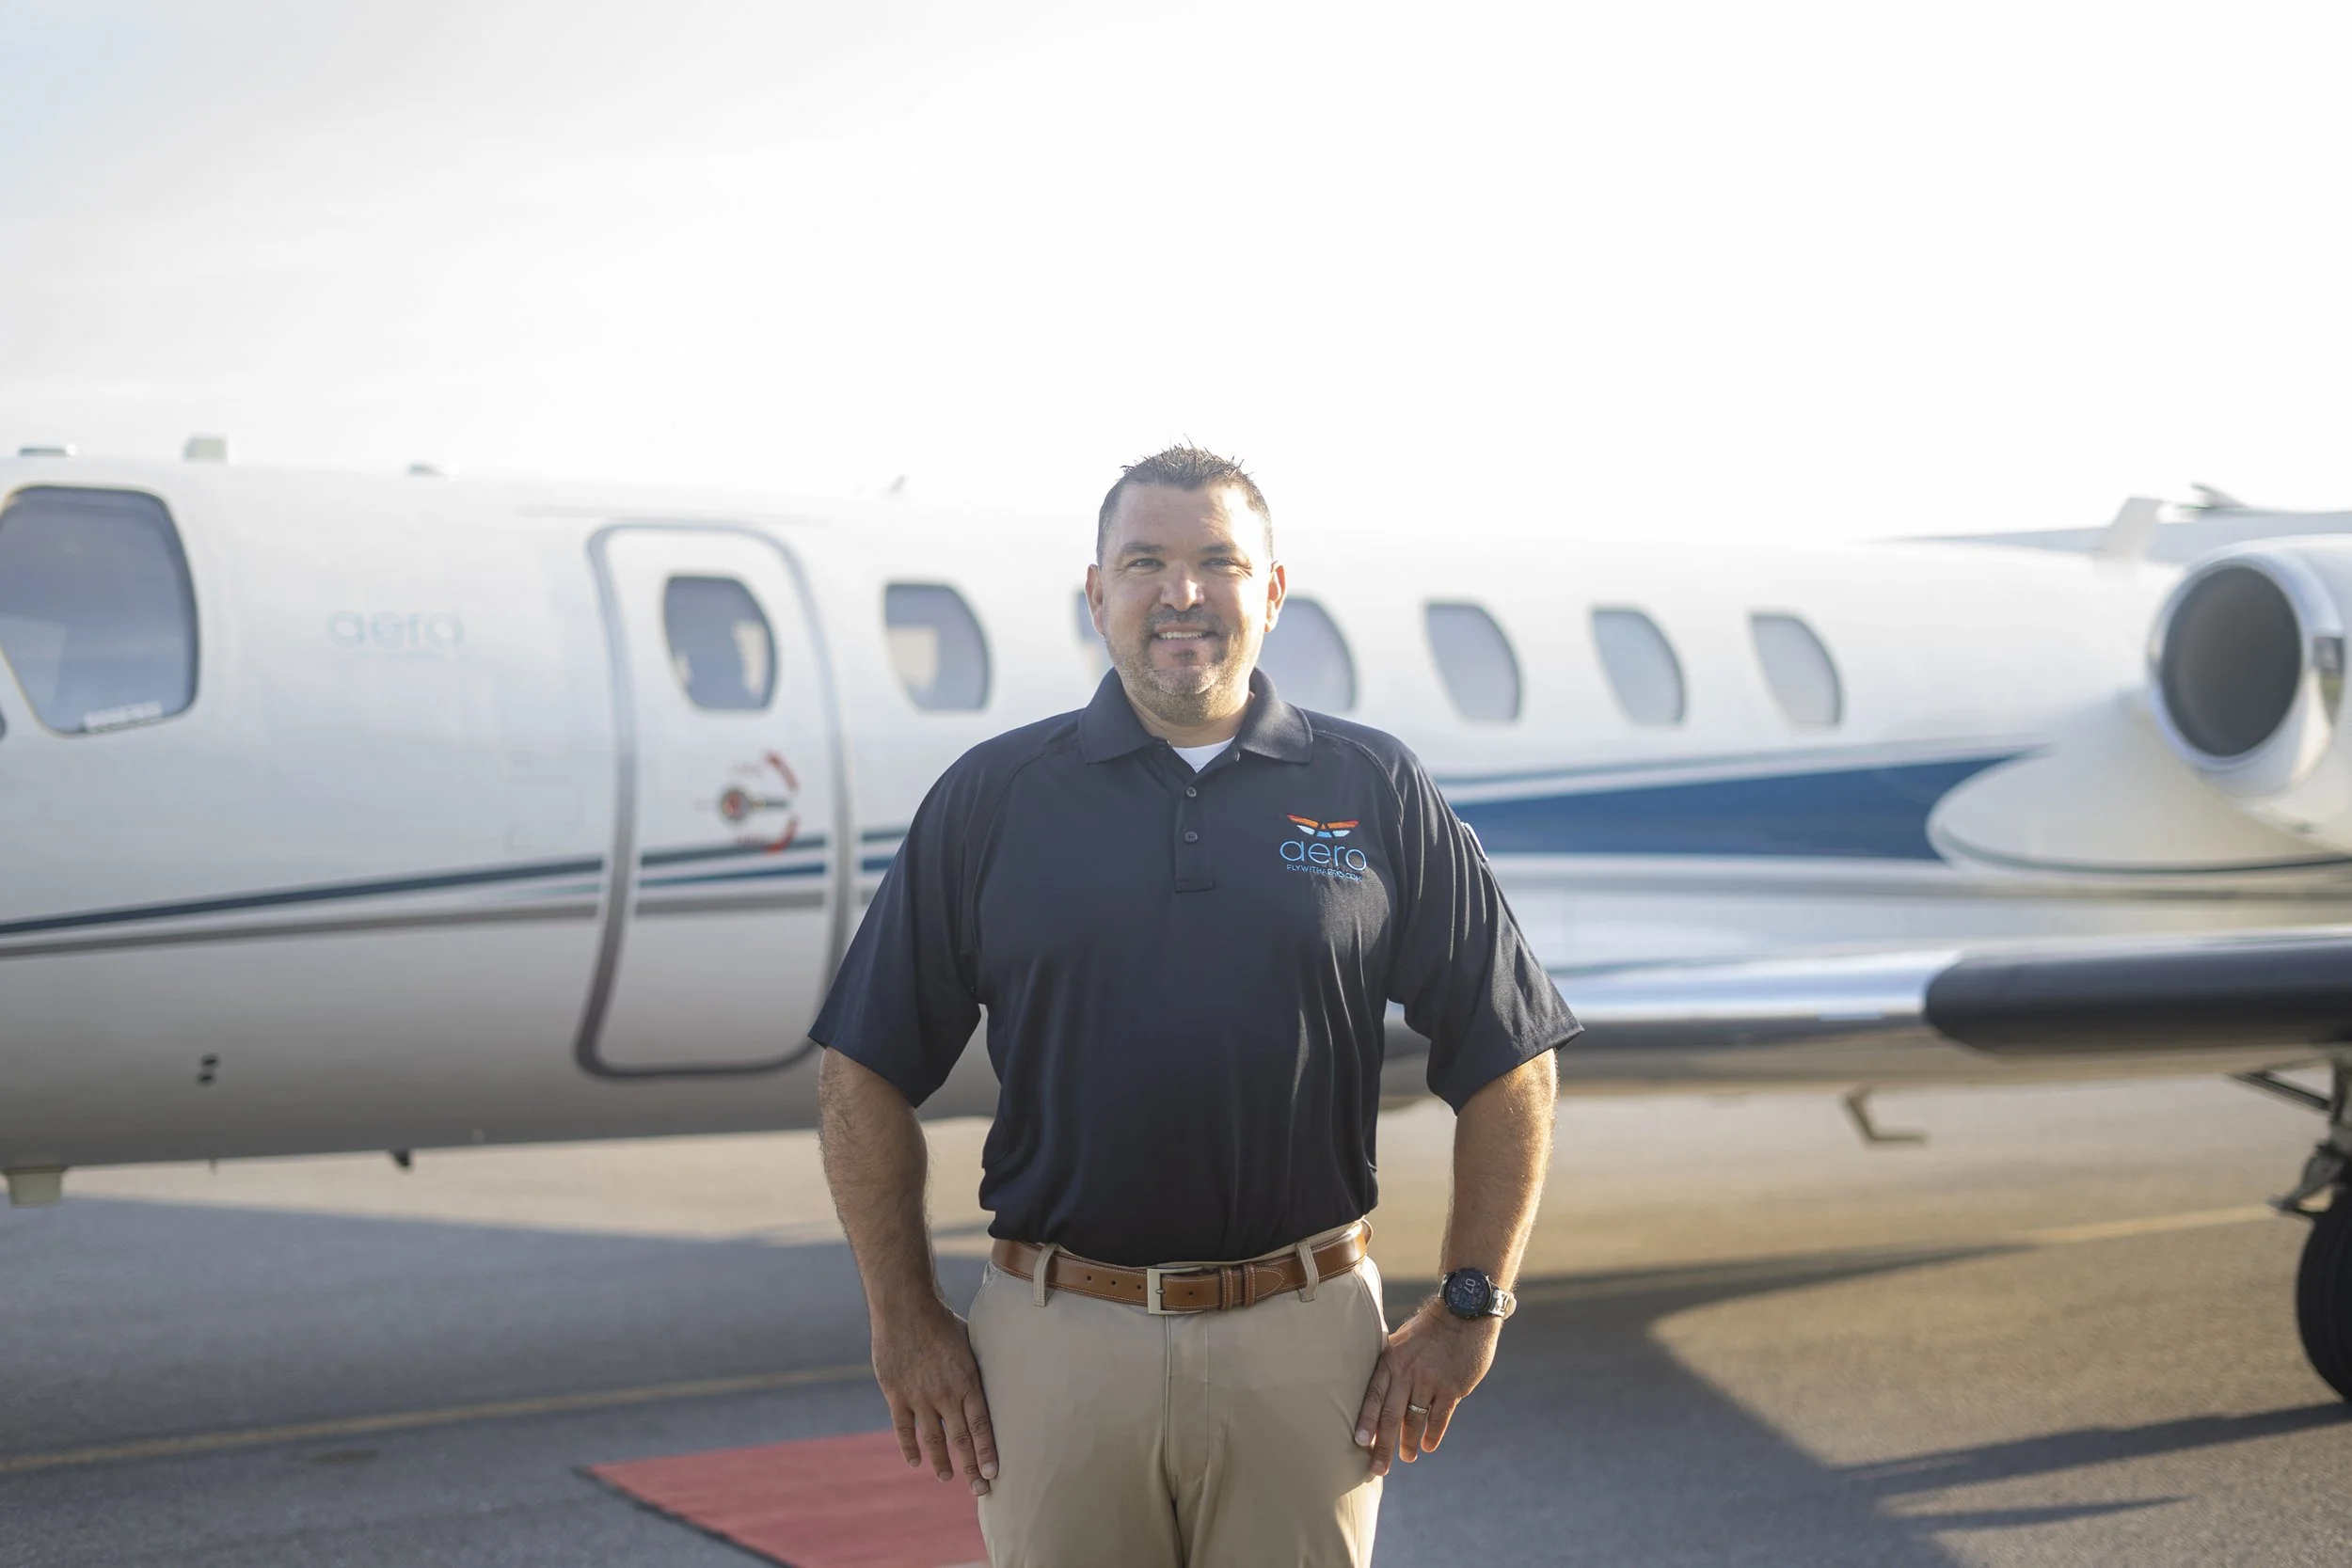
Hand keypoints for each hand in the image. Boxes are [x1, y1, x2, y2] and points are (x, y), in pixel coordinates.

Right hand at [871, 1300, 997, 1495]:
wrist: (905, 1306)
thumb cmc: (942, 1321)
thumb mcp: (970, 1342)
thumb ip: (976, 1368)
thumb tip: (993, 1380)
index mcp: (967, 1381)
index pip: (981, 1426)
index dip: (987, 1452)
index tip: (994, 1475)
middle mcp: (945, 1394)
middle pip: (961, 1440)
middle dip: (972, 1468)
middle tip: (980, 1491)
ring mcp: (919, 1396)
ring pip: (933, 1439)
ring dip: (942, 1463)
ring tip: (948, 1478)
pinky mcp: (896, 1394)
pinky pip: (904, 1428)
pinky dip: (910, 1447)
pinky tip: (916, 1461)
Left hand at [1353, 1300, 1499, 1475]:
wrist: (1464, 1314)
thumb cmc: (1429, 1329)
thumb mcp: (1401, 1340)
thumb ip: (1390, 1366)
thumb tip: (1379, 1393)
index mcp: (1391, 1360)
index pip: (1373, 1395)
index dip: (1366, 1420)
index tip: (1359, 1443)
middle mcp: (1408, 1373)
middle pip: (1391, 1416)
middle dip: (1383, 1446)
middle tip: (1377, 1470)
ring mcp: (1431, 1381)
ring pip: (1415, 1421)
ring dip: (1409, 1443)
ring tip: (1406, 1458)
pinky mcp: (1453, 1388)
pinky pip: (1440, 1417)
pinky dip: (1433, 1435)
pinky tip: (1428, 1446)